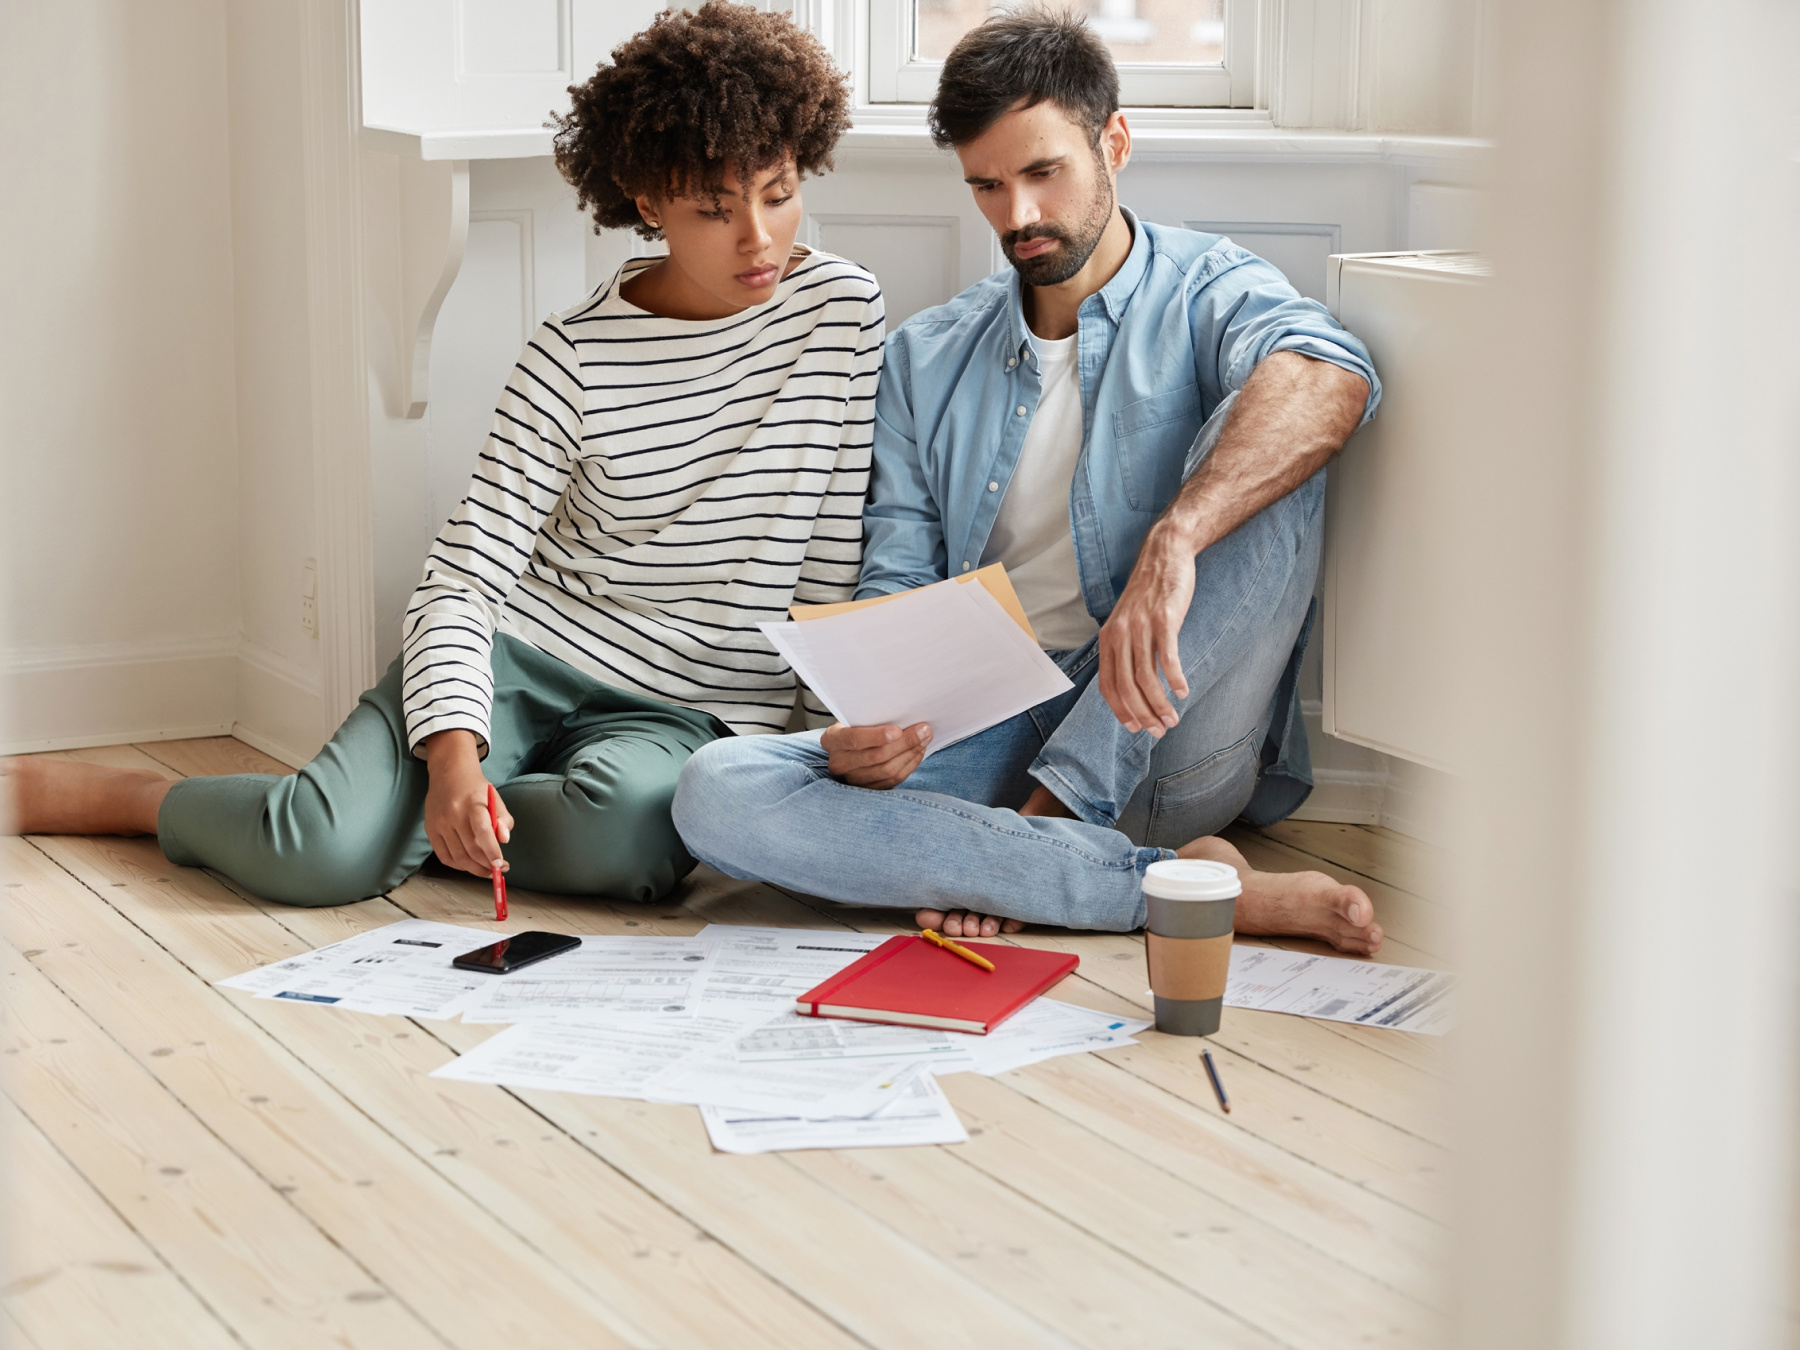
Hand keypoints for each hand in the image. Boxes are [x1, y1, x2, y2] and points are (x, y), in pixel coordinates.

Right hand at [420, 729, 512, 877]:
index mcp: (472, 803)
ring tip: (487, 871)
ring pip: (458, 856)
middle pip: (470, 848)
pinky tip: (470, 866)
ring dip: (474, 869)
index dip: (492, 850)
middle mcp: (453, 813)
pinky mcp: (430, 830)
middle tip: (498, 870)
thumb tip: (504, 840)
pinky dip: (458, 866)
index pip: (482, 831)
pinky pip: (444, 856)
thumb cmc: (476, 789)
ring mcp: (439, 823)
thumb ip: (504, 819)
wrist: (449, 774)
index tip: (500, 863)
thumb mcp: (495, 799)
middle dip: (486, 865)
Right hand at [822, 722, 931, 788]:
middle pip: (876, 756)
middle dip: (904, 743)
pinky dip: (909, 765)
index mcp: (832, 740)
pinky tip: (918, 752)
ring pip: (887, 770)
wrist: (847, 746)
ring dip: (910, 753)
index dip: (876, 736)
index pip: (854, 739)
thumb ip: (872, 716)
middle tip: (924, 730)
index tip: (898, 730)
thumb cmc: (855, 725)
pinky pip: (893, 780)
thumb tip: (904, 714)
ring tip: (925, 739)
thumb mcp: (856, 717)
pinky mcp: (868, 789)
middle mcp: (839, 762)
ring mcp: (852, 779)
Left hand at [1098, 528, 1194, 736]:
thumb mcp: (1128, 621)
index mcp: (1108, 638)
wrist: (1164, 554)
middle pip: (1126, 686)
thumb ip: (1126, 649)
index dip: (1120, 710)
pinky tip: (1182, 692)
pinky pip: (1167, 656)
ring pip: (1146, 676)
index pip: (1107, 684)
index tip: (1134, 727)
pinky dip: (1174, 678)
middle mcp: (1120, 634)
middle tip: (1158, 732)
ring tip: (1172, 719)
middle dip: (1142, 714)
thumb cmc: (1150, 593)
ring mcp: (1141, 626)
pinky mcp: (1164, 618)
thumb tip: (1133, 684)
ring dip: (1159, 703)